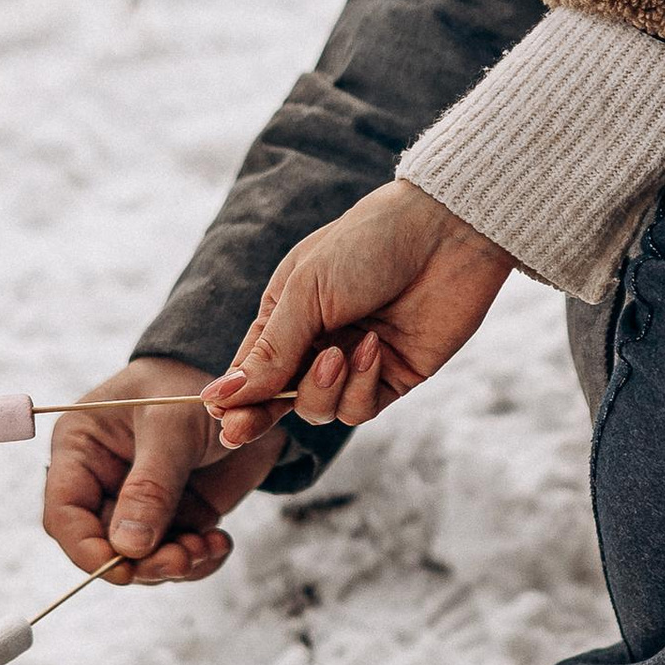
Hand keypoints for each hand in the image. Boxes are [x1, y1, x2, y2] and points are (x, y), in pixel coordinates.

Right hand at [41, 354, 312, 586]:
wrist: (244, 391)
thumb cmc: (190, 387)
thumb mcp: (171, 427)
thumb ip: (150, 485)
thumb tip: (129, 547)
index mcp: (81, 450)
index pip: (64, 512)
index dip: (86, 548)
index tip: (123, 570)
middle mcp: (103, 483)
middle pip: (103, 545)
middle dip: (142, 563)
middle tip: (181, 561)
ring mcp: (140, 505)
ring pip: (142, 560)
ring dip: (174, 564)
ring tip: (207, 546)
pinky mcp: (175, 519)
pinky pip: (177, 557)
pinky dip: (199, 560)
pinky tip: (219, 541)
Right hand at [205, 182, 512, 447]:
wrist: (445, 233)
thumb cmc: (367, 245)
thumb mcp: (306, 292)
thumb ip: (271, 350)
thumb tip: (222, 396)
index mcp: (286, 313)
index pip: (249, 368)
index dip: (233, 395)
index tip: (219, 413)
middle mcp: (316, 342)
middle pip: (276, 399)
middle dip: (258, 415)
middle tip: (239, 431)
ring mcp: (354, 363)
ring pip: (317, 409)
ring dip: (321, 389)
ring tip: (338, 353)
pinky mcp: (391, 377)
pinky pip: (359, 408)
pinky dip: (360, 385)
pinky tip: (374, 347)